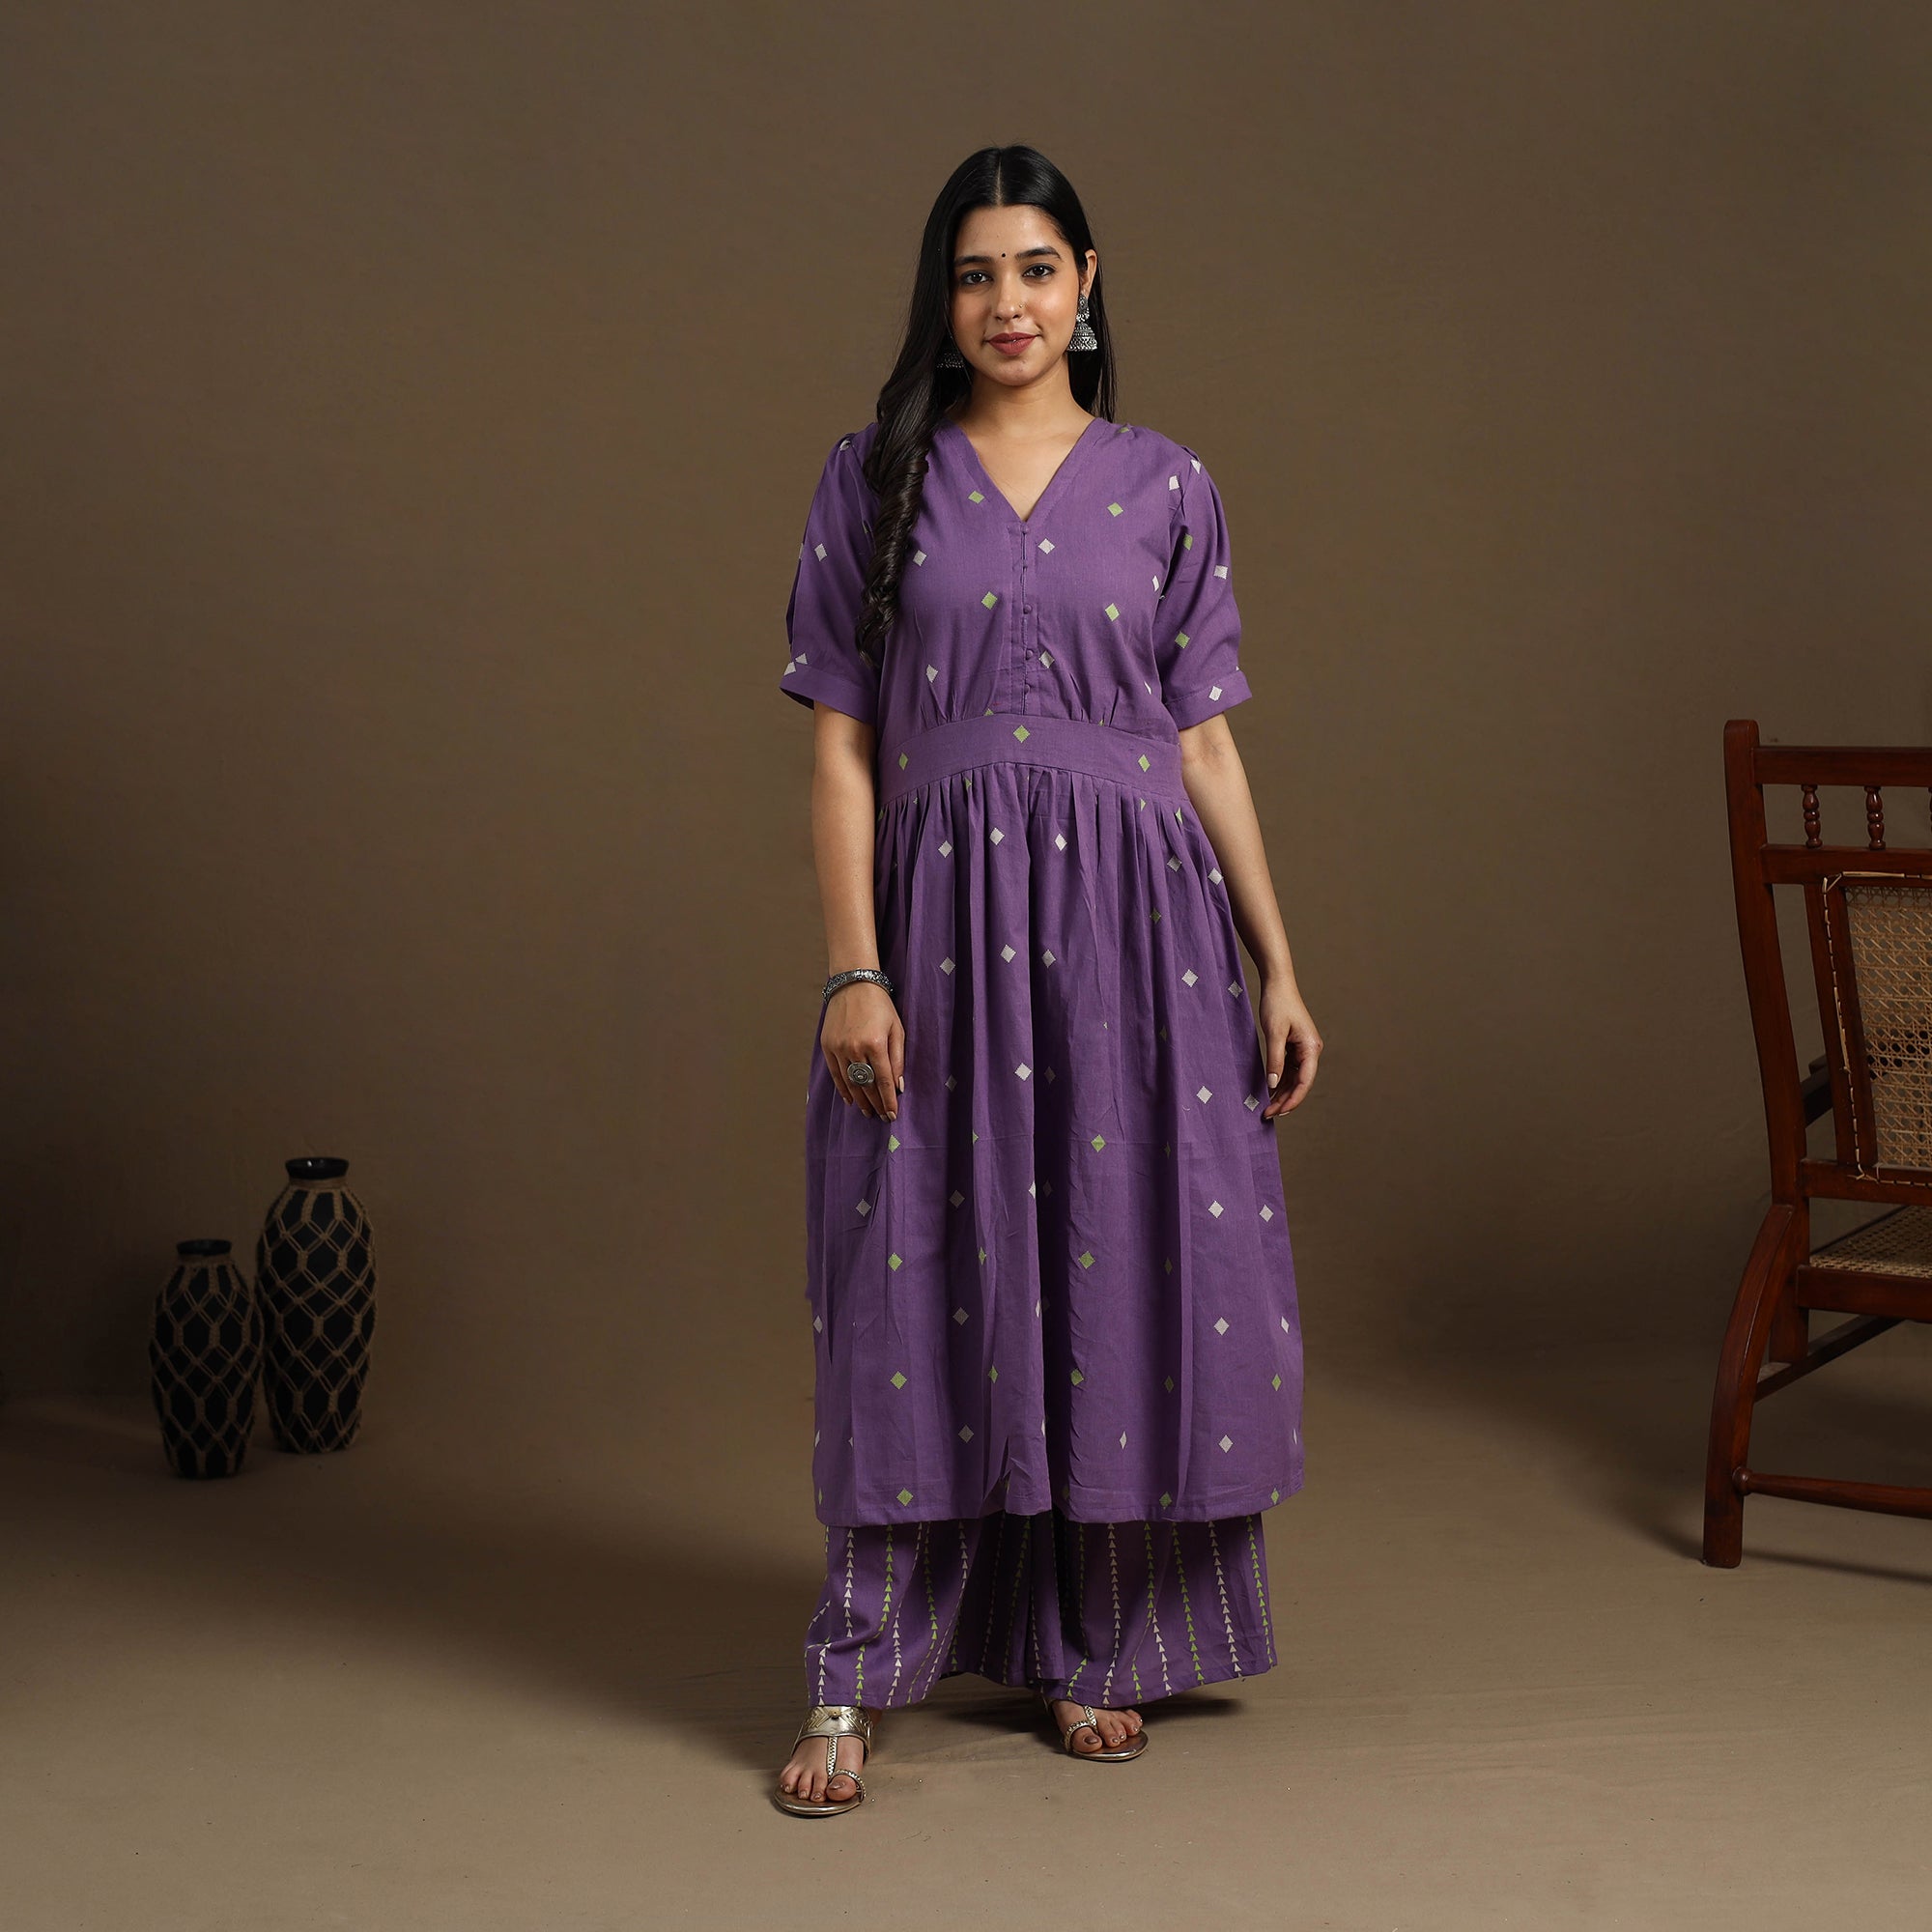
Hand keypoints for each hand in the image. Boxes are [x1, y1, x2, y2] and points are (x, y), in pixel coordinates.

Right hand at [823, 981, 904, 1120]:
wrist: (852, 984)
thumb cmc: (880, 1005)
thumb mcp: (896, 1029)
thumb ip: (898, 1058)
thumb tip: (898, 1086)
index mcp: (875, 1044)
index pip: (883, 1081)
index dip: (888, 1101)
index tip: (893, 1115)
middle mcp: (854, 1049)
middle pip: (866, 1085)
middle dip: (876, 1104)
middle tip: (883, 1117)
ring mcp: (838, 1048)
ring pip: (850, 1083)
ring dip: (860, 1100)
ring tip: (868, 1112)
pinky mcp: (827, 1046)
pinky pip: (836, 1074)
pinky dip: (843, 1089)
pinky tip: (851, 1099)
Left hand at [1258, 977, 1320, 1118]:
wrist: (1277, 983)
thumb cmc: (1277, 1004)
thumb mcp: (1273, 1033)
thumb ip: (1274, 1060)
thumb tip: (1272, 1084)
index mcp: (1311, 1047)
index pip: (1304, 1081)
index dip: (1293, 1099)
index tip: (1279, 1112)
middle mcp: (1311, 1050)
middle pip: (1300, 1083)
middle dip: (1285, 1100)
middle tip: (1268, 1114)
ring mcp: (1303, 1049)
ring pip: (1294, 1078)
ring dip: (1282, 1092)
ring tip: (1267, 1107)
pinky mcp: (1294, 1046)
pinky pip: (1288, 1069)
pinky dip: (1279, 1080)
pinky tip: (1269, 1090)